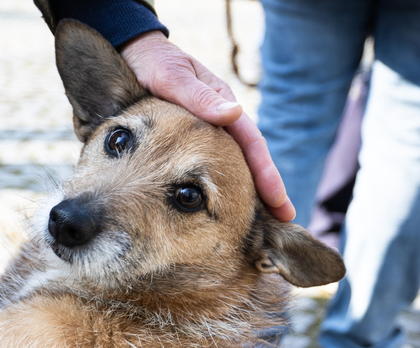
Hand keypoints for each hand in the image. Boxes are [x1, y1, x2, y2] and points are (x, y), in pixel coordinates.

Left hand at [120, 31, 294, 221]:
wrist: (135, 56)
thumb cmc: (154, 65)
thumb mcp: (174, 77)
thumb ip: (199, 97)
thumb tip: (233, 113)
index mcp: (223, 107)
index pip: (252, 145)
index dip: (267, 175)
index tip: (279, 202)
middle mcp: (221, 122)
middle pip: (250, 159)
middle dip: (267, 189)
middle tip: (284, 219)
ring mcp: (208, 132)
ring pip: (231, 164)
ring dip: (247, 191)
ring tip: (261, 220)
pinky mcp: (190, 140)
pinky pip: (208, 165)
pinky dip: (219, 183)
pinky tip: (221, 203)